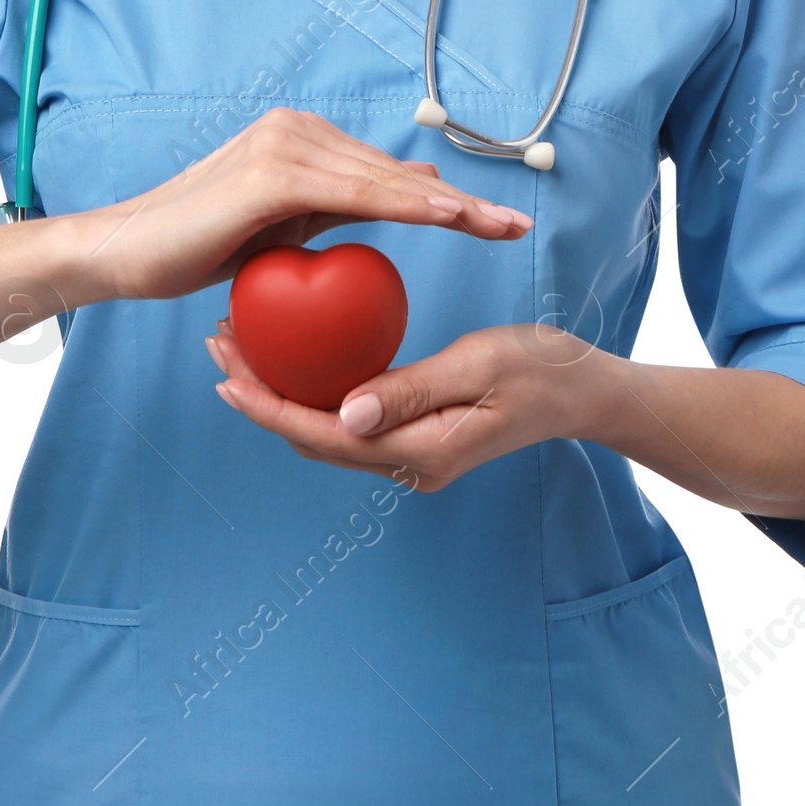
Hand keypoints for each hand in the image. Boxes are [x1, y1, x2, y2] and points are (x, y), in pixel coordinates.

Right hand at [79, 106, 531, 304]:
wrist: (126, 254)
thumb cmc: (197, 247)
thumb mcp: (280, 231)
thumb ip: (334, 211)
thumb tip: (400, 202)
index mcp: (299, 139)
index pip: (384, 174)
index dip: (444, 200)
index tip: (496, 222)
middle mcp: (295, 128)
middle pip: (393, 174)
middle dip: (462, 203)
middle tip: (517, 226)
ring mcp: (284, 143)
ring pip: (382, 183)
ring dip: (447, 207)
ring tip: (498, 226)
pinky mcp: (272, 171)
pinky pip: (354, 194)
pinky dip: (404, 208)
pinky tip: (447, 220)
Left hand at [205, 316, 600, 491]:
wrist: (584, 391)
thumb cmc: (541, 368)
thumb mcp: (477, 365)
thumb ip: (410, 390)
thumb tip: (344, 412)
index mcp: (422, 452)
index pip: (325, 435)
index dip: (269, 407)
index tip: (225, 375)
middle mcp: (409, 464)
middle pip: (314, 437)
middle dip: (260, 396)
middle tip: (220, 340)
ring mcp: (412, 456)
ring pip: (327, 431)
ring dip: (282, 391)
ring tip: (243, 341)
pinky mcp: (415, 437)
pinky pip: (351, 419)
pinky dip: (315, 389)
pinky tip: (296, 351)